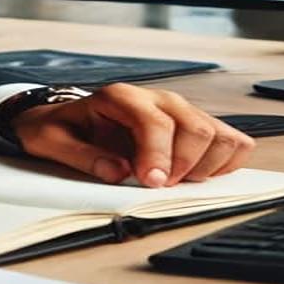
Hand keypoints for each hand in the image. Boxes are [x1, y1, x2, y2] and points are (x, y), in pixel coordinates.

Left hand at [10, 83, 254, 187]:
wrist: (67, 119)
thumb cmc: (62, 129)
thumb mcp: (51, 141)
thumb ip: (83, 157)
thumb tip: (117, 172)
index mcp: (121, 97)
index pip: (156, 122)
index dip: (159, 156)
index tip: (152, 182)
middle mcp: (158, 99)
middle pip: (196, 128)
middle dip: (183, 166)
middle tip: (159, 186)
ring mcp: (181, 111)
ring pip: (219, 135)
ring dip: (206, 166)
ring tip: (177, 181)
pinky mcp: (195, 125)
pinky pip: (231, 141)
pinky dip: (224, 162)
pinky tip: (197, 175)